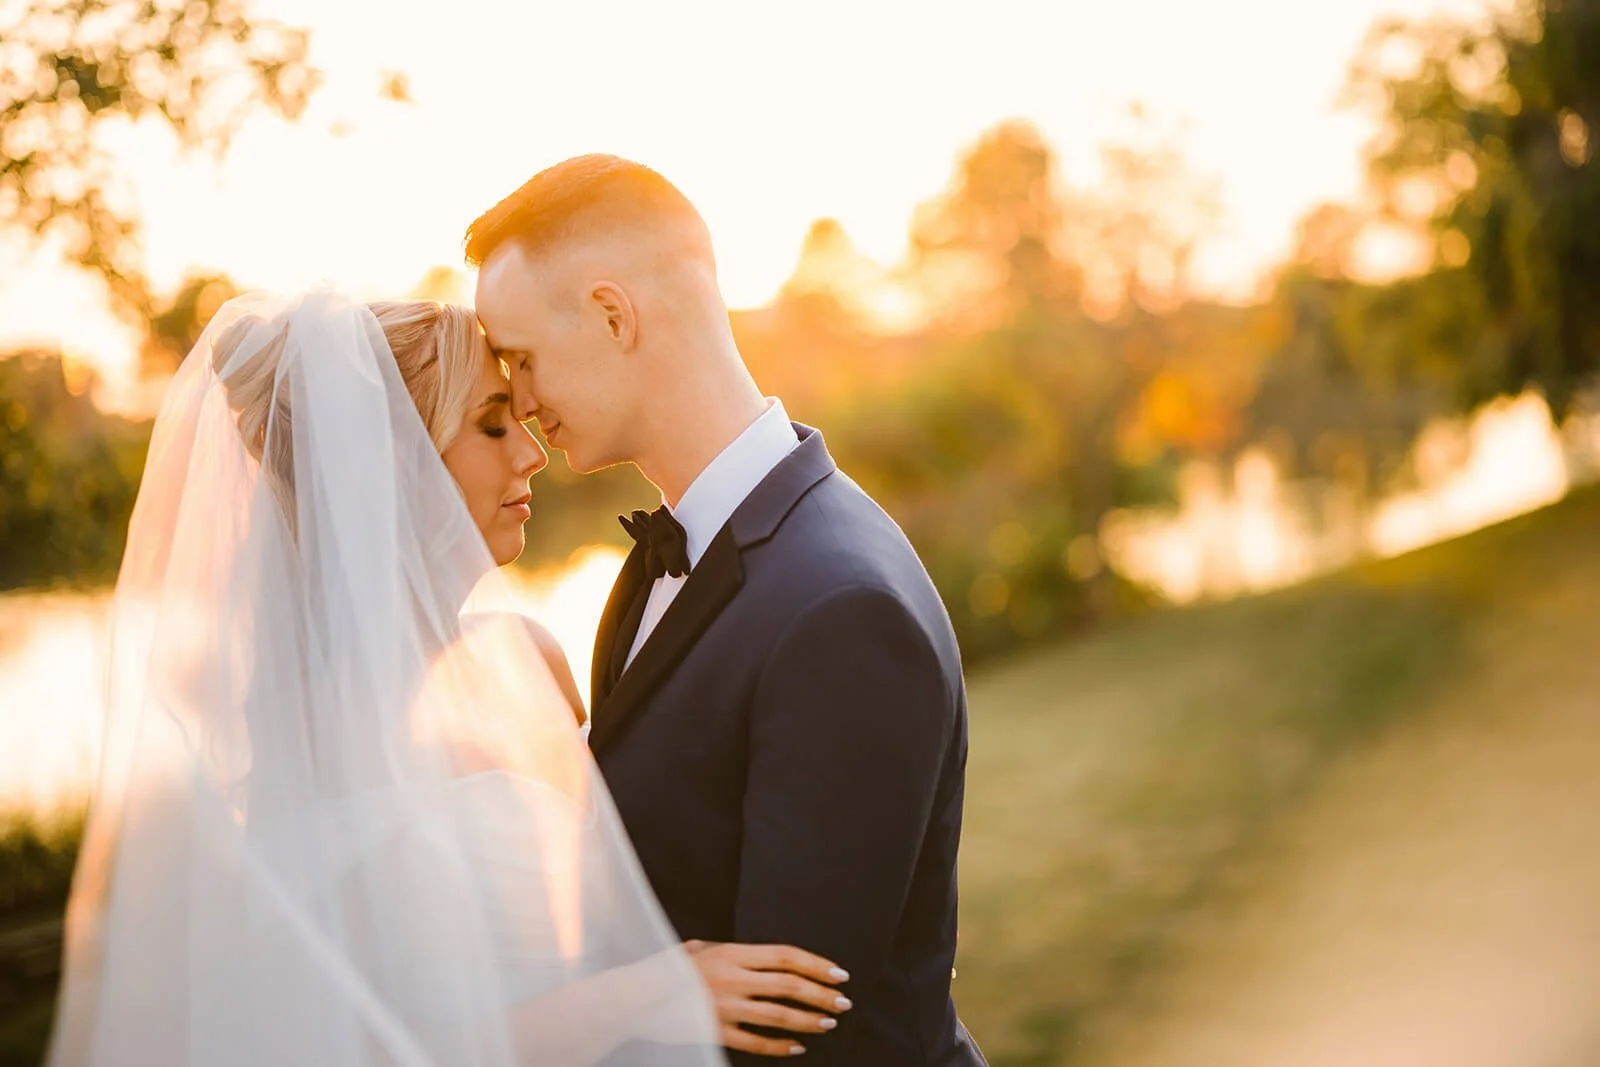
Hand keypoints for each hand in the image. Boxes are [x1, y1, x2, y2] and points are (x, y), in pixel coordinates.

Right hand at [684, 940, 852, 1057]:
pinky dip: (780, 1047)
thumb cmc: (669, 968)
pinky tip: (797, 1047)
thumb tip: (757, 958)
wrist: (637, 996)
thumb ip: (730, 951)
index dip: (816, 965)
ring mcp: (726, 1007)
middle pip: (789, 985)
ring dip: (808, 1019)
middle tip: (843, 1001)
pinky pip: (755, 1043)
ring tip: (828, 1022)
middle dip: (821, 993)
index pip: (785, 957)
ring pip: (778, 1016)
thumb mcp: (699, 948)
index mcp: (732, 954)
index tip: (838, 973)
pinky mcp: (716, 1032)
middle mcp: (733, 979)